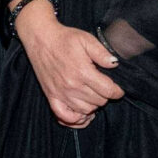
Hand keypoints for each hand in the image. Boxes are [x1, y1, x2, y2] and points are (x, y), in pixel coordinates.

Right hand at [15, 1, 123, 127]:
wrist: (40, 38)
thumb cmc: (64, 38)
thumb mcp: (86, 39)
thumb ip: (102, 53)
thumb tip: (115, 65)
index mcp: (83, 72)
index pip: (108, 91)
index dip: (117, 91)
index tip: (118, 89)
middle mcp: (72, 86)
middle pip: (99, 101)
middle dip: (105, 95)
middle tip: (102, 87)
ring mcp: (60, 93)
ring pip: (85, 110)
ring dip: (92, 105)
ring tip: (93, 95)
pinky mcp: (51, 96)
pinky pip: (64, 116)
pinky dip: (74, 118)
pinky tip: (80, 113)